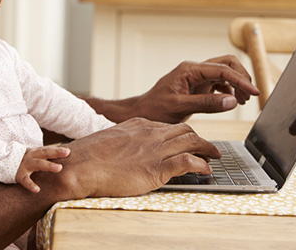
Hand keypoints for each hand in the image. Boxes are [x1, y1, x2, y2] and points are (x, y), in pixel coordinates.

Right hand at [16, 146, 70, 192]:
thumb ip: (43, 158)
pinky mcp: (19, 175)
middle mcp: (30, 157)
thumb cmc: (22, 162)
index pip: (47, 150)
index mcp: (34, 152)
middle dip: (56, 153)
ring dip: (48, 165)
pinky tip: (37, 190)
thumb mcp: (31, 157)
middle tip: (67, 153)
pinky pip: (25, 180)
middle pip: (44, 153)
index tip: (68, 151)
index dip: (58, 150)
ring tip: (59, 168)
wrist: (1, 163)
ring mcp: (24, 165)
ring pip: (37, 164)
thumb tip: (59, 159)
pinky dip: (31, 185)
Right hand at [44, 119, 219, 198]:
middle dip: (200, 139)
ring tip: (214, 157)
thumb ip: (126, 142)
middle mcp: (150, 133)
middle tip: (210, 148)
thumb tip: (129, 152)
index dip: (182, 134)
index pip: (168, 126)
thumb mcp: (111, 141)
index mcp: (138, 124)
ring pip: (191, 142)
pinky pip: (188, 162)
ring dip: (207, 150)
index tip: (188, 141)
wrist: (82, 165)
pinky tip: (206, 170)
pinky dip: (201, 165)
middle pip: (185, 131)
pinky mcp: (158, 168)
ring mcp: (155, 149)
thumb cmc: (90, 157)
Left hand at [130, 56, 259, 123]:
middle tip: (250, 95)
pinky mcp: (198, 85)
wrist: (142, 112)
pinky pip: (219, 82)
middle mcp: (194, 69)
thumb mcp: (180, 107)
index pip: (222, 69)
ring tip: (243, 100)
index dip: (241, 80)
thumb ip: (207, 104)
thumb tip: (232, 101)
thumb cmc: (156, 109)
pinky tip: (232, 101)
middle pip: (227, 63)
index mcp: (189, 69)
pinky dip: (230, 90)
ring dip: (237, 83)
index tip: (254, 93)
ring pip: (225, 71)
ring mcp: (197, 76)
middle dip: (241, 76)